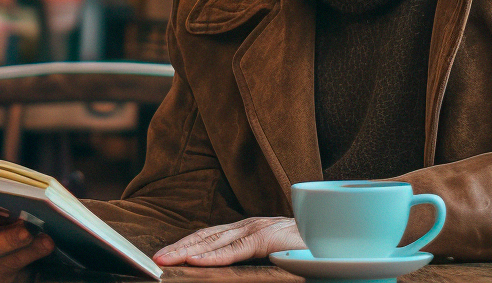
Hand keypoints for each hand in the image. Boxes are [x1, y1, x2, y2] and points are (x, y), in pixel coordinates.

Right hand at [0, 203, 53, 282]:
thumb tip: (29, 196)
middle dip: (7, 239)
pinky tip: (49, 245)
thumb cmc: (9, 217)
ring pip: (8, 262)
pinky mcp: (8, 278)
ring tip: (46, 241)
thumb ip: (9, 203)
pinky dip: (37, 256)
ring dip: (28, 250)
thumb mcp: (5, 209)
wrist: (22, 246)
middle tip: (26, 231)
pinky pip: (22, 271)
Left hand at [153, 217, 304, 266]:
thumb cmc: (306, 250)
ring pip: (216, 241)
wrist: (338, 239)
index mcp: (248, 229)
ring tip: (166, 260)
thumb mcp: (272, 253)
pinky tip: (197, 262)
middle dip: (178, 247)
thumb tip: (221, 266)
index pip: (210, 236)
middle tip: (154, 259)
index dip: (186, 244)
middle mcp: (250, 225)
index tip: (165, 254)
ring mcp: (259, 229)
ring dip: (188, 250)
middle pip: (206, 237)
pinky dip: (215, 256)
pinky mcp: (269, 238)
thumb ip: (249, 256)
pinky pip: (237, 249)